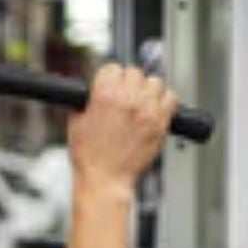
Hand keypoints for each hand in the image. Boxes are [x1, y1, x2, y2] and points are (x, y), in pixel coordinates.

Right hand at [67, 65, 177, 195]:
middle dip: (128, 83)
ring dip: (147, 90)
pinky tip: (155, 110)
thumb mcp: (75, 122)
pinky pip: (172, 98)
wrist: (105, 179)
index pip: (112, 68)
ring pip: (154, 82)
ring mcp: (146, 110)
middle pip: (134, 72)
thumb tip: (93, 90)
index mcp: (104, 95)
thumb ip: (85, 101)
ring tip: (141, 103)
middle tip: (124, 98)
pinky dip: (165, 101)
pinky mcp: (160, 123)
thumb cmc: (90, 157)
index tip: (110, 85)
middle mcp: (127, 99)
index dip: (109, 77)